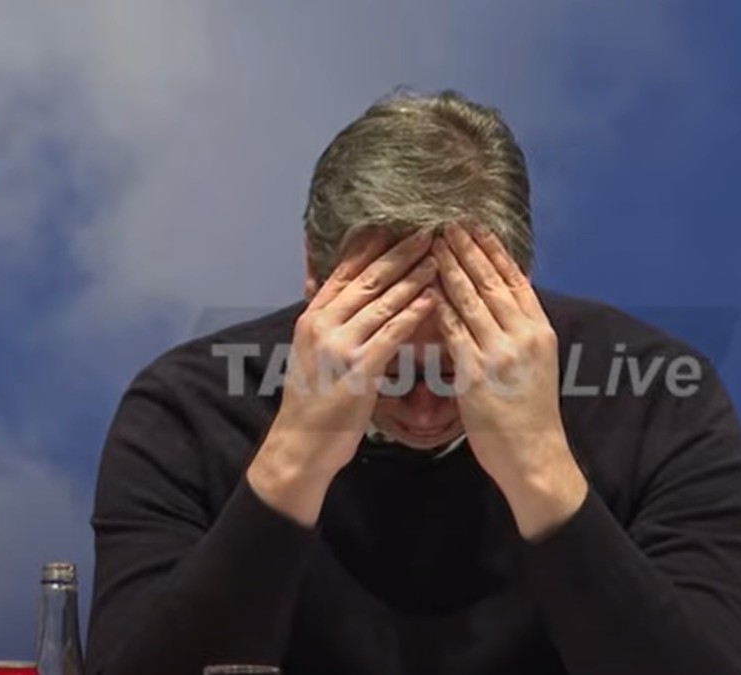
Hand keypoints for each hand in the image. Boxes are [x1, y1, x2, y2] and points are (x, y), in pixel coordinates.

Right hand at [248, 230, 437, 524]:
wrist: (301, 443)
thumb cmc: (313, 399)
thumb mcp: (310, 350)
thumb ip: (323, 316)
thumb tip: (322, 283)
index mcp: (312, 316)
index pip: (345, 270)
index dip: (373, 246)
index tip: (397, 224)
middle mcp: (322, 324)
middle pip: (367, 279)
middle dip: (400, 253)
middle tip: (428, 231)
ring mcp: (339, 346)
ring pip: (382, 302)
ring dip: (413, 278)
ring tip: (438, 258)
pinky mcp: (358, 370)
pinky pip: (390, 334)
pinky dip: (411, 314)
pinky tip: (431, 299)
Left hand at [433, 225, 586, 537]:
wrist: (534, 454)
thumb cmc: (530, 412)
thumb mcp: (536, 363)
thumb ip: (519, 331)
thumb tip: (501, 301)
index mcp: (540, 330)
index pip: (516, 279)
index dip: (493, 251)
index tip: (476, 226)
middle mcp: (524, 335)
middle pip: (491, 282)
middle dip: (466, 250)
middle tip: (446, 224)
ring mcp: (501, 353)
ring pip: (470, 300)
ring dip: (448, 269)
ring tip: (431, 245)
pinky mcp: (476, 373)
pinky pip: (453, 331)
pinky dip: (437, 307)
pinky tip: (423, 290)